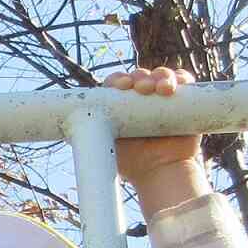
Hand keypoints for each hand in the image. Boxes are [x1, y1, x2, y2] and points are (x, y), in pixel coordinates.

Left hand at [101, 66, 206, 206]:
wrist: (160, 173)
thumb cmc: (131, 163)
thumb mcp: (104, 146)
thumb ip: (88, 135)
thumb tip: (64, 129)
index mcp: (119, 103)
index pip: (116, 82)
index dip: (118, 80)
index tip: (121, 87)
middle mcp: (140, 97)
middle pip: (139, 75)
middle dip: (140, 77)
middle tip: (142, 89)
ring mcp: (161, 97)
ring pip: (160, 75)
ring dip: (160, 76)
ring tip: (162, 89)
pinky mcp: (183, 99)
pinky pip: (184, 80)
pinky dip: (181, 78)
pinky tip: (177, 84)